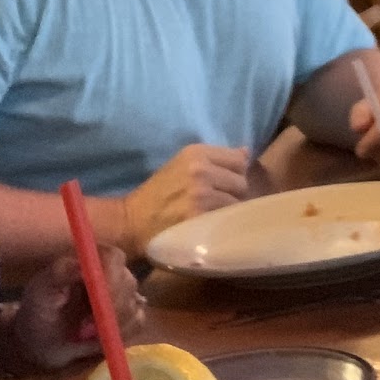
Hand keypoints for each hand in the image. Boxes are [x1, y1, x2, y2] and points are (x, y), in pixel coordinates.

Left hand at [9, 247, 146, 370]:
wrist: (40, 341)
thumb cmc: (38, 311)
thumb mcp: (40, 291)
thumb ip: (59, 274)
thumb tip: (80, 265)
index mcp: (90, 260)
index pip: (114, 258)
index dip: (113, 277)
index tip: (101, 300)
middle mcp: (111, 274)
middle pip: (128, 282)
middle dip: (112, 308)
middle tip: (87, 327)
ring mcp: (122, 296)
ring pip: (134, 305)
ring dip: (113, 325)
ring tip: (85, 334)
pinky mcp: (128, 318)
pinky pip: (138, 324)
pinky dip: (122, 335)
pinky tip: (101, 340)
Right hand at [122, 143, 250, 252]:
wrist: (132, 220)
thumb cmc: (159, 193)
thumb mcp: (183, 165)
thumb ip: (215, 159)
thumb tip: (247, 152)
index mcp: (196, 152)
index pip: (239, 159)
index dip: (235, 173)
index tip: (225, 184)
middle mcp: (200, 170)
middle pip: (241, 182)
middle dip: (234, 193)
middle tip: (218, 203)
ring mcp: (200, 194)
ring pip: (236, 202)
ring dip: (229, 211)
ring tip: (213, 216)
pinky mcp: (199, 216)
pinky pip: (226, 219)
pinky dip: (223, 224)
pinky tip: (211, 226)